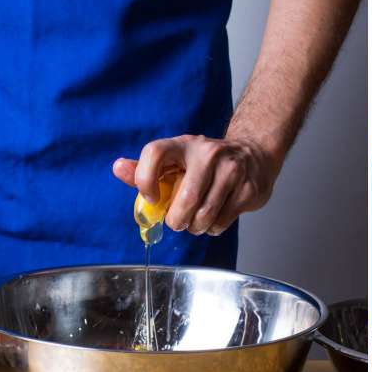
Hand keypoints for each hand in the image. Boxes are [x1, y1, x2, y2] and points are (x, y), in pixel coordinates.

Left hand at [113, 133, 280, 234]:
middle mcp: (209, 152)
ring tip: (197, 220)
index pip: (154, 153)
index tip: (151, 199)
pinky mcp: (248, 188)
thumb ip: (144, 169)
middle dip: (177, 220)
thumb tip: (117, 168)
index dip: (145, 180)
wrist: (253, 155)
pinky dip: (213, 227)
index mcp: (184, 144)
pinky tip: (216, 216)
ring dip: (195, 227)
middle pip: (185, 199)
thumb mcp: (175, 161)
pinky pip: (221, 221)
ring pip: (204, 215)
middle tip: (177, 221)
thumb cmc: (205, 164)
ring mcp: (232, 169)